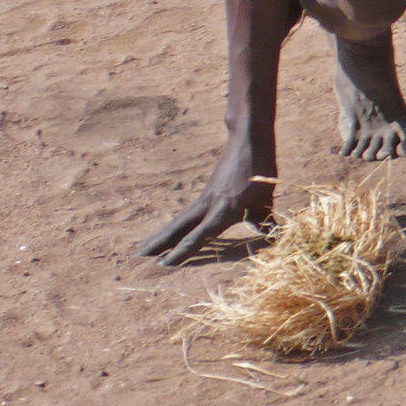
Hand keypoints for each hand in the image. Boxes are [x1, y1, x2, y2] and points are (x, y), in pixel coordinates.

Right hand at [134, 144, 273, 265]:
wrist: (247, 141)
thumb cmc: (261, 168)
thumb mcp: (267, 196)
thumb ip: (264, 218)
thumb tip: (265, 232)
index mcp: (224, 210)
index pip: (198, 236)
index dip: (181, 251)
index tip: (165, 264)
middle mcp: (210, 205)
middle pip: (178, 228)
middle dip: (159, 244)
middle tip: (138, 257)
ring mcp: (205, 198)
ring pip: (179, 220)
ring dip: (162, 235)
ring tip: (143, 248)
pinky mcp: (206, 193)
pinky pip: (187, 213)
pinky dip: (176, 225)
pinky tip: (169, 232)